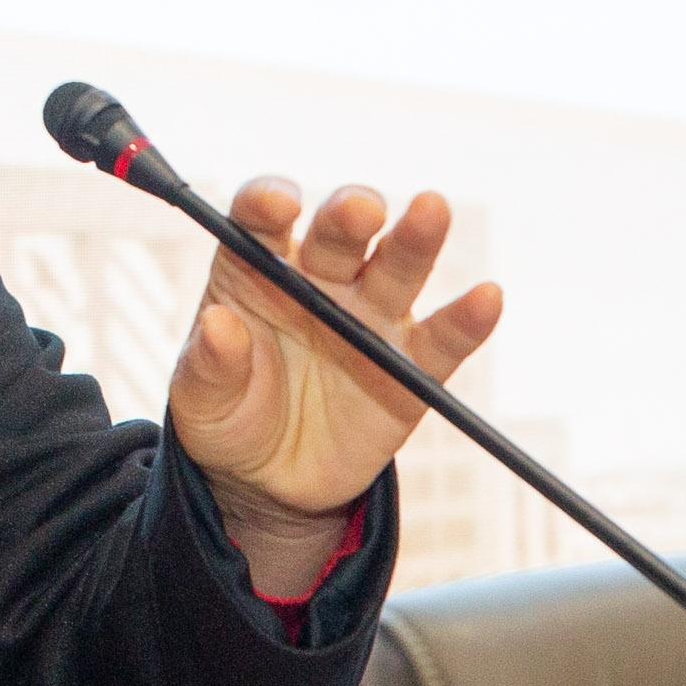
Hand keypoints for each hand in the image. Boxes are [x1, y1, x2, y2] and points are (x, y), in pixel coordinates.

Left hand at [160, 177, 504, 598]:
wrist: (271, 482)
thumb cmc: (228, 419)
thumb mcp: (199, 402)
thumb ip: (208, 365)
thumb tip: (217, 325)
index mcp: (258, 268)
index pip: (262, 218)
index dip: (270, 202)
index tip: (278, 206)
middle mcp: (320, 278)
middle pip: (339, 231)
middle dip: (350, 212)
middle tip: (360, 210)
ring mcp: (370, 316)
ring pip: (397, 266)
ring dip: (415, 238)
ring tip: (430, 211)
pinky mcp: (410, 365)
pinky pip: (443, 340)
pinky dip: (466, 319)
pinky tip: (485, 299)